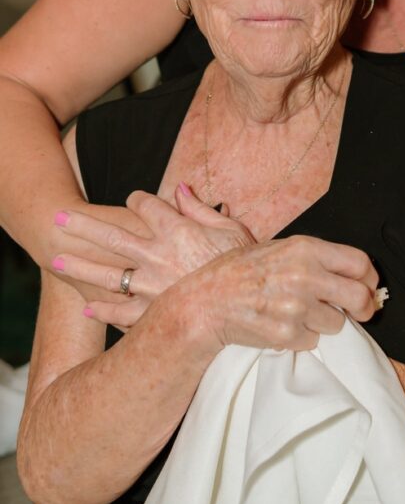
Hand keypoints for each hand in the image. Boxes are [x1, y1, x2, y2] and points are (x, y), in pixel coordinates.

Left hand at [53, 184, 254, 325]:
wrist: (249, 304)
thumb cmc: (245, 263)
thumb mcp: (230, 227)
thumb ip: (199, 208)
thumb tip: (181, 189)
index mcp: (177, 229)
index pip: (145, 205)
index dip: (138, 200)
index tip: (134, 200)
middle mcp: (157, 255)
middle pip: (111, 235)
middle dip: (83, 225)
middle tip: (59, 218)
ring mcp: (151, 287)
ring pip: (107, 274)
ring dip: (80, 266)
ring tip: (56, 259)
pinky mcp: (153, 314)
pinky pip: (121, 313)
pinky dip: (103, 310)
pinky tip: (86, 306)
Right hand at [188, 234, 378, 353]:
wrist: (207, 301)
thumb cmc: (241, 272)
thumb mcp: (279, 249)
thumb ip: (315, 258)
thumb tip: (354, 272)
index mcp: (305, 248)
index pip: (359, 262)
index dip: (370, 277)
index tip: (369, 286)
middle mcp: (305, 275)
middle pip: (359, 296)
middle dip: (365, 307)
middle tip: (360, 311)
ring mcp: (297, 307)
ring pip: (337, 323)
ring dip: (325, 322)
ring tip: (299, 311)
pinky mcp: (287, 334)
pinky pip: (313, 340)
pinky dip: (303, 336)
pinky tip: (283, 324)